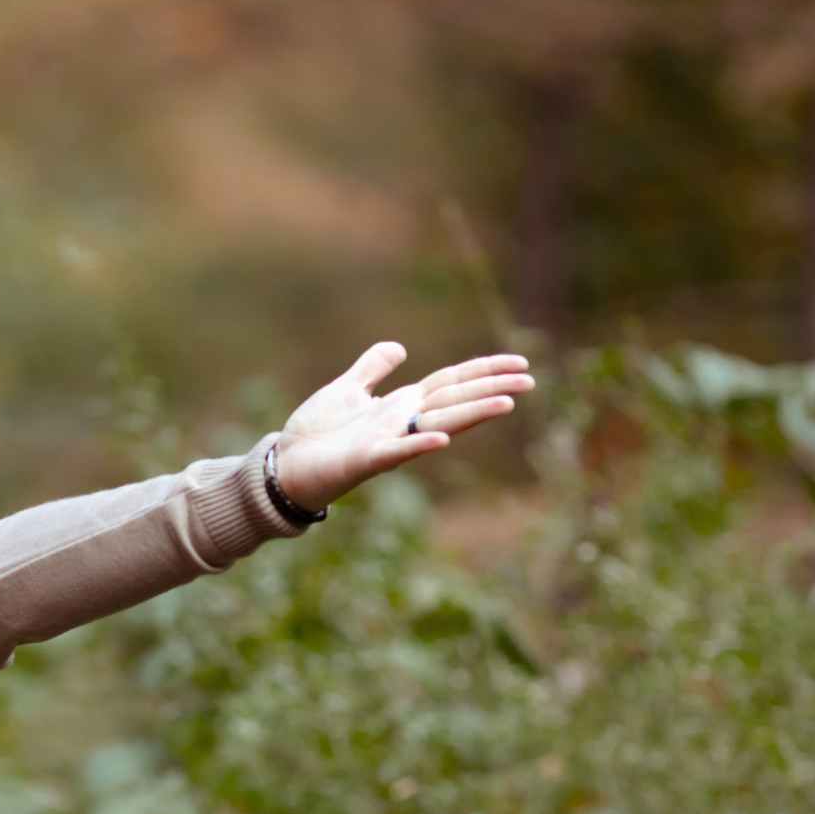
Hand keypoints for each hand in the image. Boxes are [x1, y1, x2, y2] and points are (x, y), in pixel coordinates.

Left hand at [271, 343, 533, 512]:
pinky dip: (419, 445)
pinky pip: (398, 452)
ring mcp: (389, 442)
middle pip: (455, 400)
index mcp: (401, 405)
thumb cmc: (315, 433)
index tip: (519, 363)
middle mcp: (402, 423)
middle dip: (491, 389)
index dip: (484, 371)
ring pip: (439, 424)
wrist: (284, 465)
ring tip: (507, 403)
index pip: (452, 383)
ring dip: (472, 414)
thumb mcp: (346, 390)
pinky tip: (442, 440)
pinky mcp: (367, 460)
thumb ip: (372, 368)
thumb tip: (399, 348)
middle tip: (530, 380)